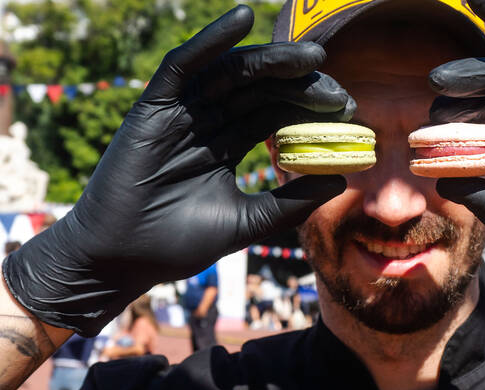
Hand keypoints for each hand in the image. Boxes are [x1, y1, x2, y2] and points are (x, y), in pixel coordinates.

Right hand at [3, 6, 353, 335]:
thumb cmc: (179, 242)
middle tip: (338, 93)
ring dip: (271, 60)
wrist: (123, 258)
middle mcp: (208, 121)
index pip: (275, 114)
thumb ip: (290, 202)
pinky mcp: (153, 107)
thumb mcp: (247, 221)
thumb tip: (340, 180)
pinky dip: (210, 41)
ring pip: (231, 73)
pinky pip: (183, 65)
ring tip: (310, 58)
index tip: (347, 112)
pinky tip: (241, 18)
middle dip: (300, 86)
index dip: (309, 108)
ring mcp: (181, 112)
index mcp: (228, 143)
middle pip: (260, 89)